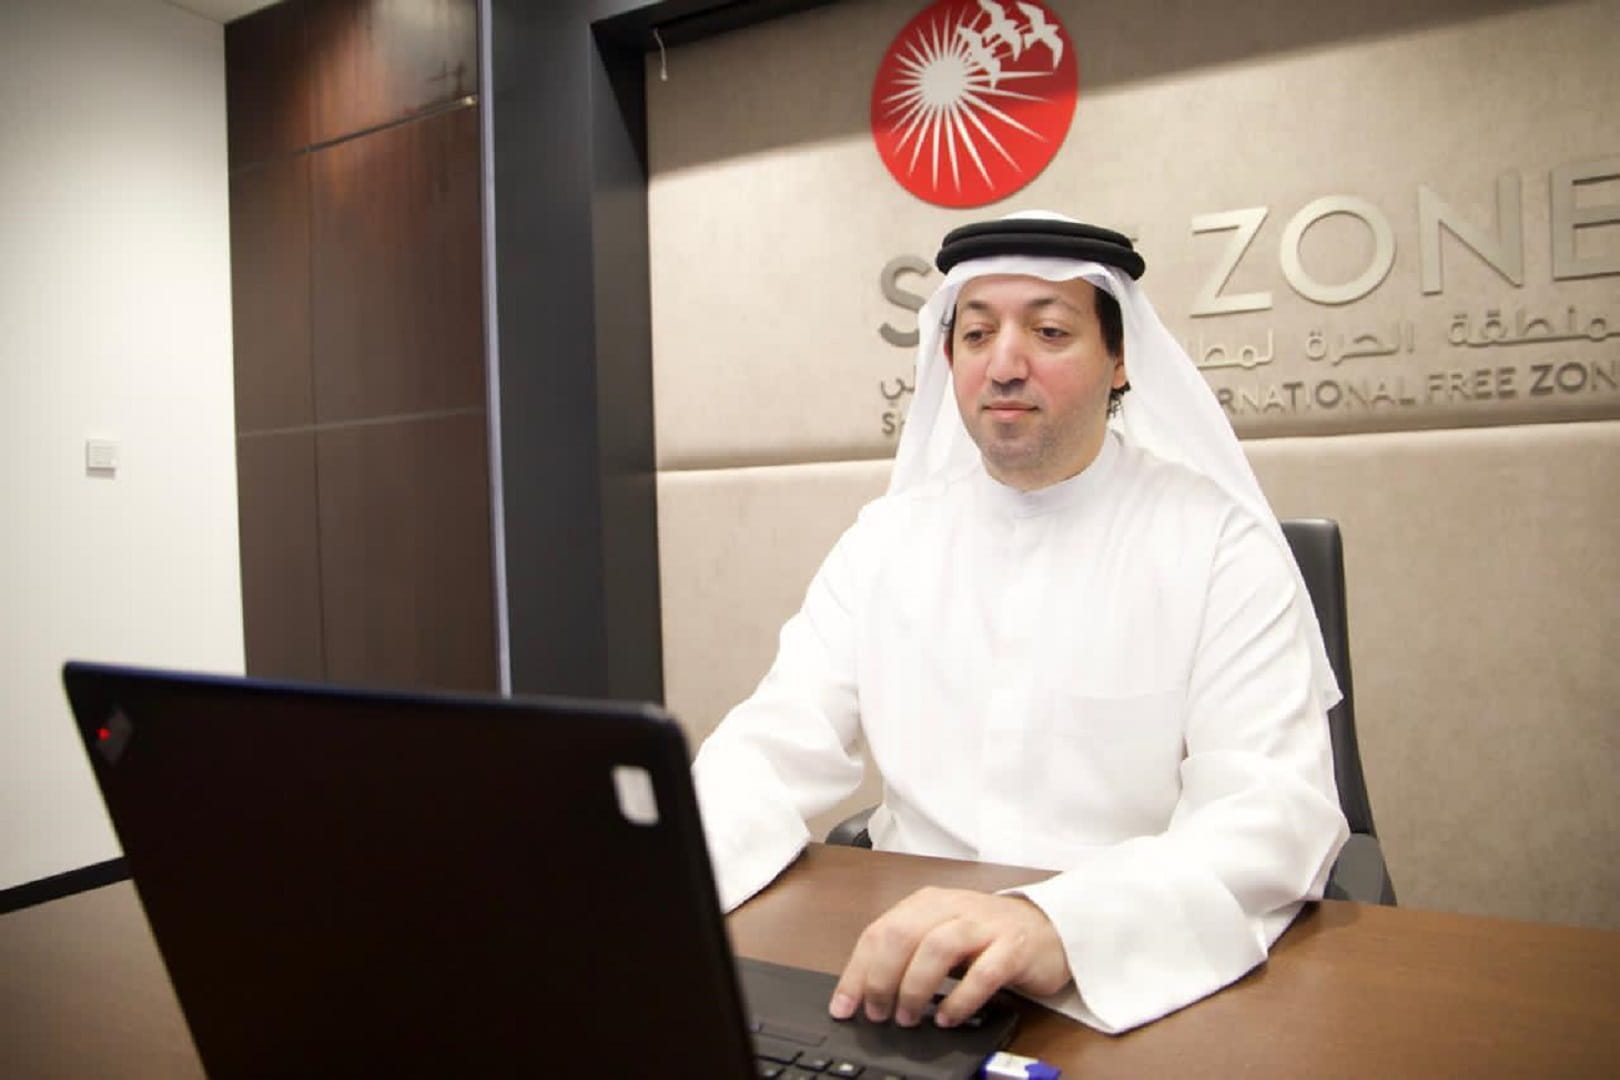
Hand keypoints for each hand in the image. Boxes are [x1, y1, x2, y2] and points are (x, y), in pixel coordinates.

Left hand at [827, 887, 1071, 1028]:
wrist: (1050, 928)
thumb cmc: (988, 937)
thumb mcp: (941, 935)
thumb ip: (908, 954)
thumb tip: (864, 992)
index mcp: (928, 903)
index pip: (880, 931)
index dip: (857, 972)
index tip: (844, 1006)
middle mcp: (953, 907)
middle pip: (903, 935)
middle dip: (882, 978)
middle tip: (878, 1013)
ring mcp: (985, 925)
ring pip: (939, 947)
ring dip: (916, 987)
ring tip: (909, 1017)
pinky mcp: (1015, 947)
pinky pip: (983, 973)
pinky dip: (961, 999)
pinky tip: (949, 1019)